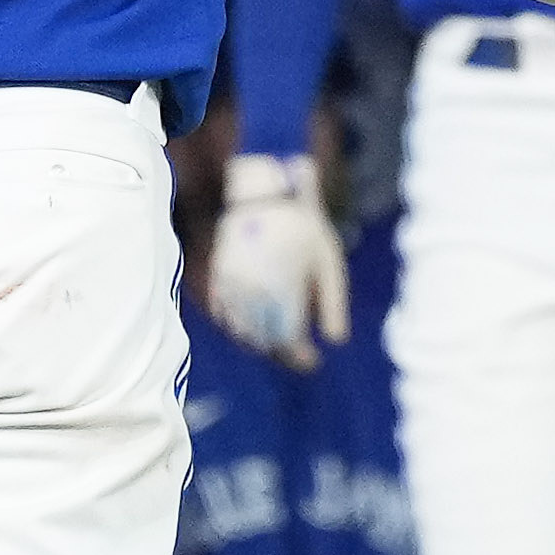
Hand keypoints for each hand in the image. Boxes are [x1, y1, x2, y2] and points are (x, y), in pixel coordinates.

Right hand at [207, 150, 350, 365]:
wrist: (263, 193)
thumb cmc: (302, 227)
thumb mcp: (328, 262)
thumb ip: (333, 302)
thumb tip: (337, 340)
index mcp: (282, 288)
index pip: (287, 338)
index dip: (300, 357)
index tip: (313, 361)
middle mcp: (252, 291)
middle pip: (263, 339)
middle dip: (282, 351)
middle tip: (300, 357)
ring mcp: (231, 284)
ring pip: (242, 330)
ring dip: (260, 342)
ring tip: (280, 343)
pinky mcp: (218, 277)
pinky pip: (225, 314)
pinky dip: (240, 325)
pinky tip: (255, 328)